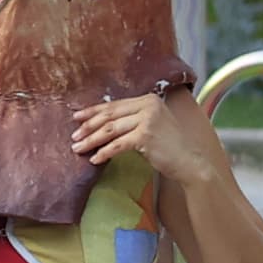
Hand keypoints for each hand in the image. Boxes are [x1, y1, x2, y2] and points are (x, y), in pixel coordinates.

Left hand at [71, 83, 226, 190]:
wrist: (189, 162)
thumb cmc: (168, 147)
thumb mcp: (151, 125)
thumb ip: (132, 120)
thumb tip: (101, 123)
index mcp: (149, 99)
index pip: (114, 105)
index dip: (93, 111)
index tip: (76, 118)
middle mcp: (149, 105)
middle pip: (110, 115)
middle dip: (88, 126)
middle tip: (73, 137)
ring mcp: (148, 120)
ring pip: (110, 130)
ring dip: (91, 140)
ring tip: (78, 149)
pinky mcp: (146, 136)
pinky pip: (118, 145)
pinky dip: (104, 153)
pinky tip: (95, 160)